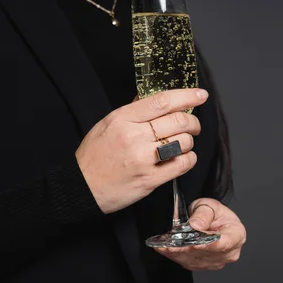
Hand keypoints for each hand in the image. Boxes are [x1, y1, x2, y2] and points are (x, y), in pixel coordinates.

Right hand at [76, 89, 208, 213]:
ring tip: (182, 143)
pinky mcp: (150, 180)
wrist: (82, 187)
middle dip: (192, 122)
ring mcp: (144, 160)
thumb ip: (131, 111)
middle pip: (178, 121)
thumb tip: (153, 99)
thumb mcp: (106, 125)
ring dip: (189, 141)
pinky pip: (182, 164)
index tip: (200, 95)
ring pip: (184, 142)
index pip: (162, 102)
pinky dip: (189, 159)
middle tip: (192, 125)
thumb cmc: (93, 156)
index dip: (186, 96)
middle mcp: (134, 137)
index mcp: (123, 119)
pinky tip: (182, 158)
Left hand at [155, 198, 245, 270]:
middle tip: (169, 245)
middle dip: (186, 249)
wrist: (212, 220)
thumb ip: (203, 213)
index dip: (208, 245)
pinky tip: (165, 249)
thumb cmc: (215, 213)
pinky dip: (175, 256)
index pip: (224, 243)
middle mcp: (229, 252)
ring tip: (163, 246)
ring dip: (177, 253)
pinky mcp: (204, 265)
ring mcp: (216, 261)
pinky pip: (188, 263)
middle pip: (206, 253)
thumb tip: (196, 224)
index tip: (195, 244)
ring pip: (195, 260)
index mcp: (236, 235)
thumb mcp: (209, 205)